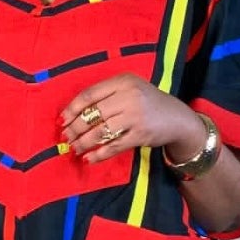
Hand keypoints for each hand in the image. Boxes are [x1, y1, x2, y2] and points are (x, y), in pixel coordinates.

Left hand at [59, 74, 202, 164]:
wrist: (177, 118)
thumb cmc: (147, 103)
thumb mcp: (129, 90)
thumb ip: (106, 96)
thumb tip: (74, 115)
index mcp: (123, 81)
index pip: (89, 94)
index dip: (72, 109)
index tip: (62, 120)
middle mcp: (129, 96)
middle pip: (92, 113)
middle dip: (75, 128)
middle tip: (66, 137)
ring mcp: (135, 116)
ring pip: (100, 131)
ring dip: (84, 142)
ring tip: (75, 148)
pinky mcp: (140, 135)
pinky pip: (113, 146)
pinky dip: (99, 154)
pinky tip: (89, 158)